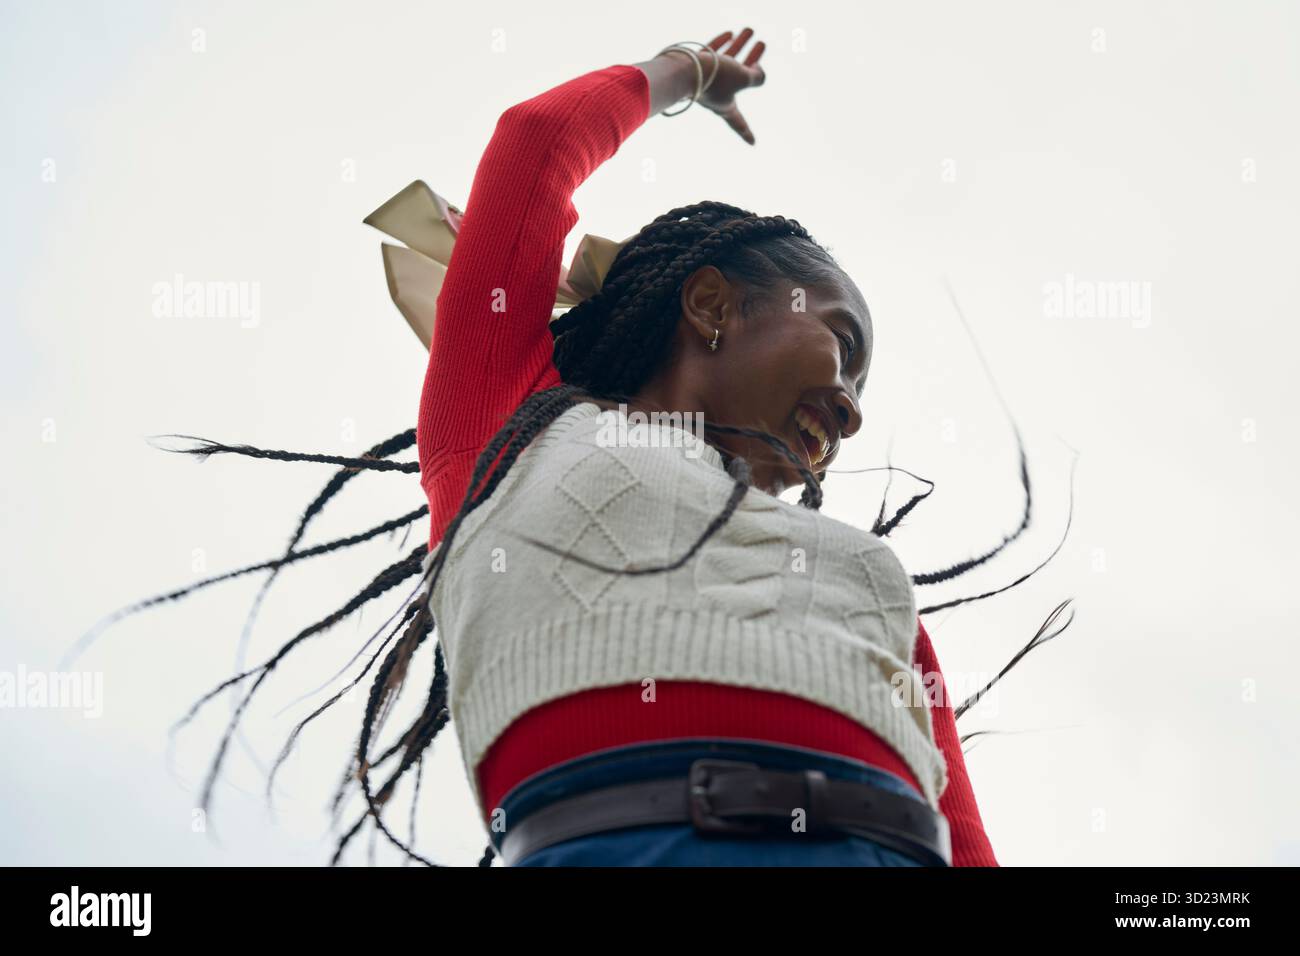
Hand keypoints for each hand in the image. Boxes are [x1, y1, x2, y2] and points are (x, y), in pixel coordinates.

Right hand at [695, 28, 766, 144]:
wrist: (682, 69)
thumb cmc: (714, 78)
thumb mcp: (743, 79)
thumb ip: (757, 77)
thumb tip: (759, 71)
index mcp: (726, 106)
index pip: (739, 123)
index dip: (746, 133)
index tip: (753, 143)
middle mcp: (716, 94)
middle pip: (740, 77)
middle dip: (753, 61)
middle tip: (762, 44)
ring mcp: (704, 79)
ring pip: (726, 59)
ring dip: (740, 44)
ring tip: (749, 29)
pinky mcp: (695, 65)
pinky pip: (711, 52)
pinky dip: (721, 43)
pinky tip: (730, 33)